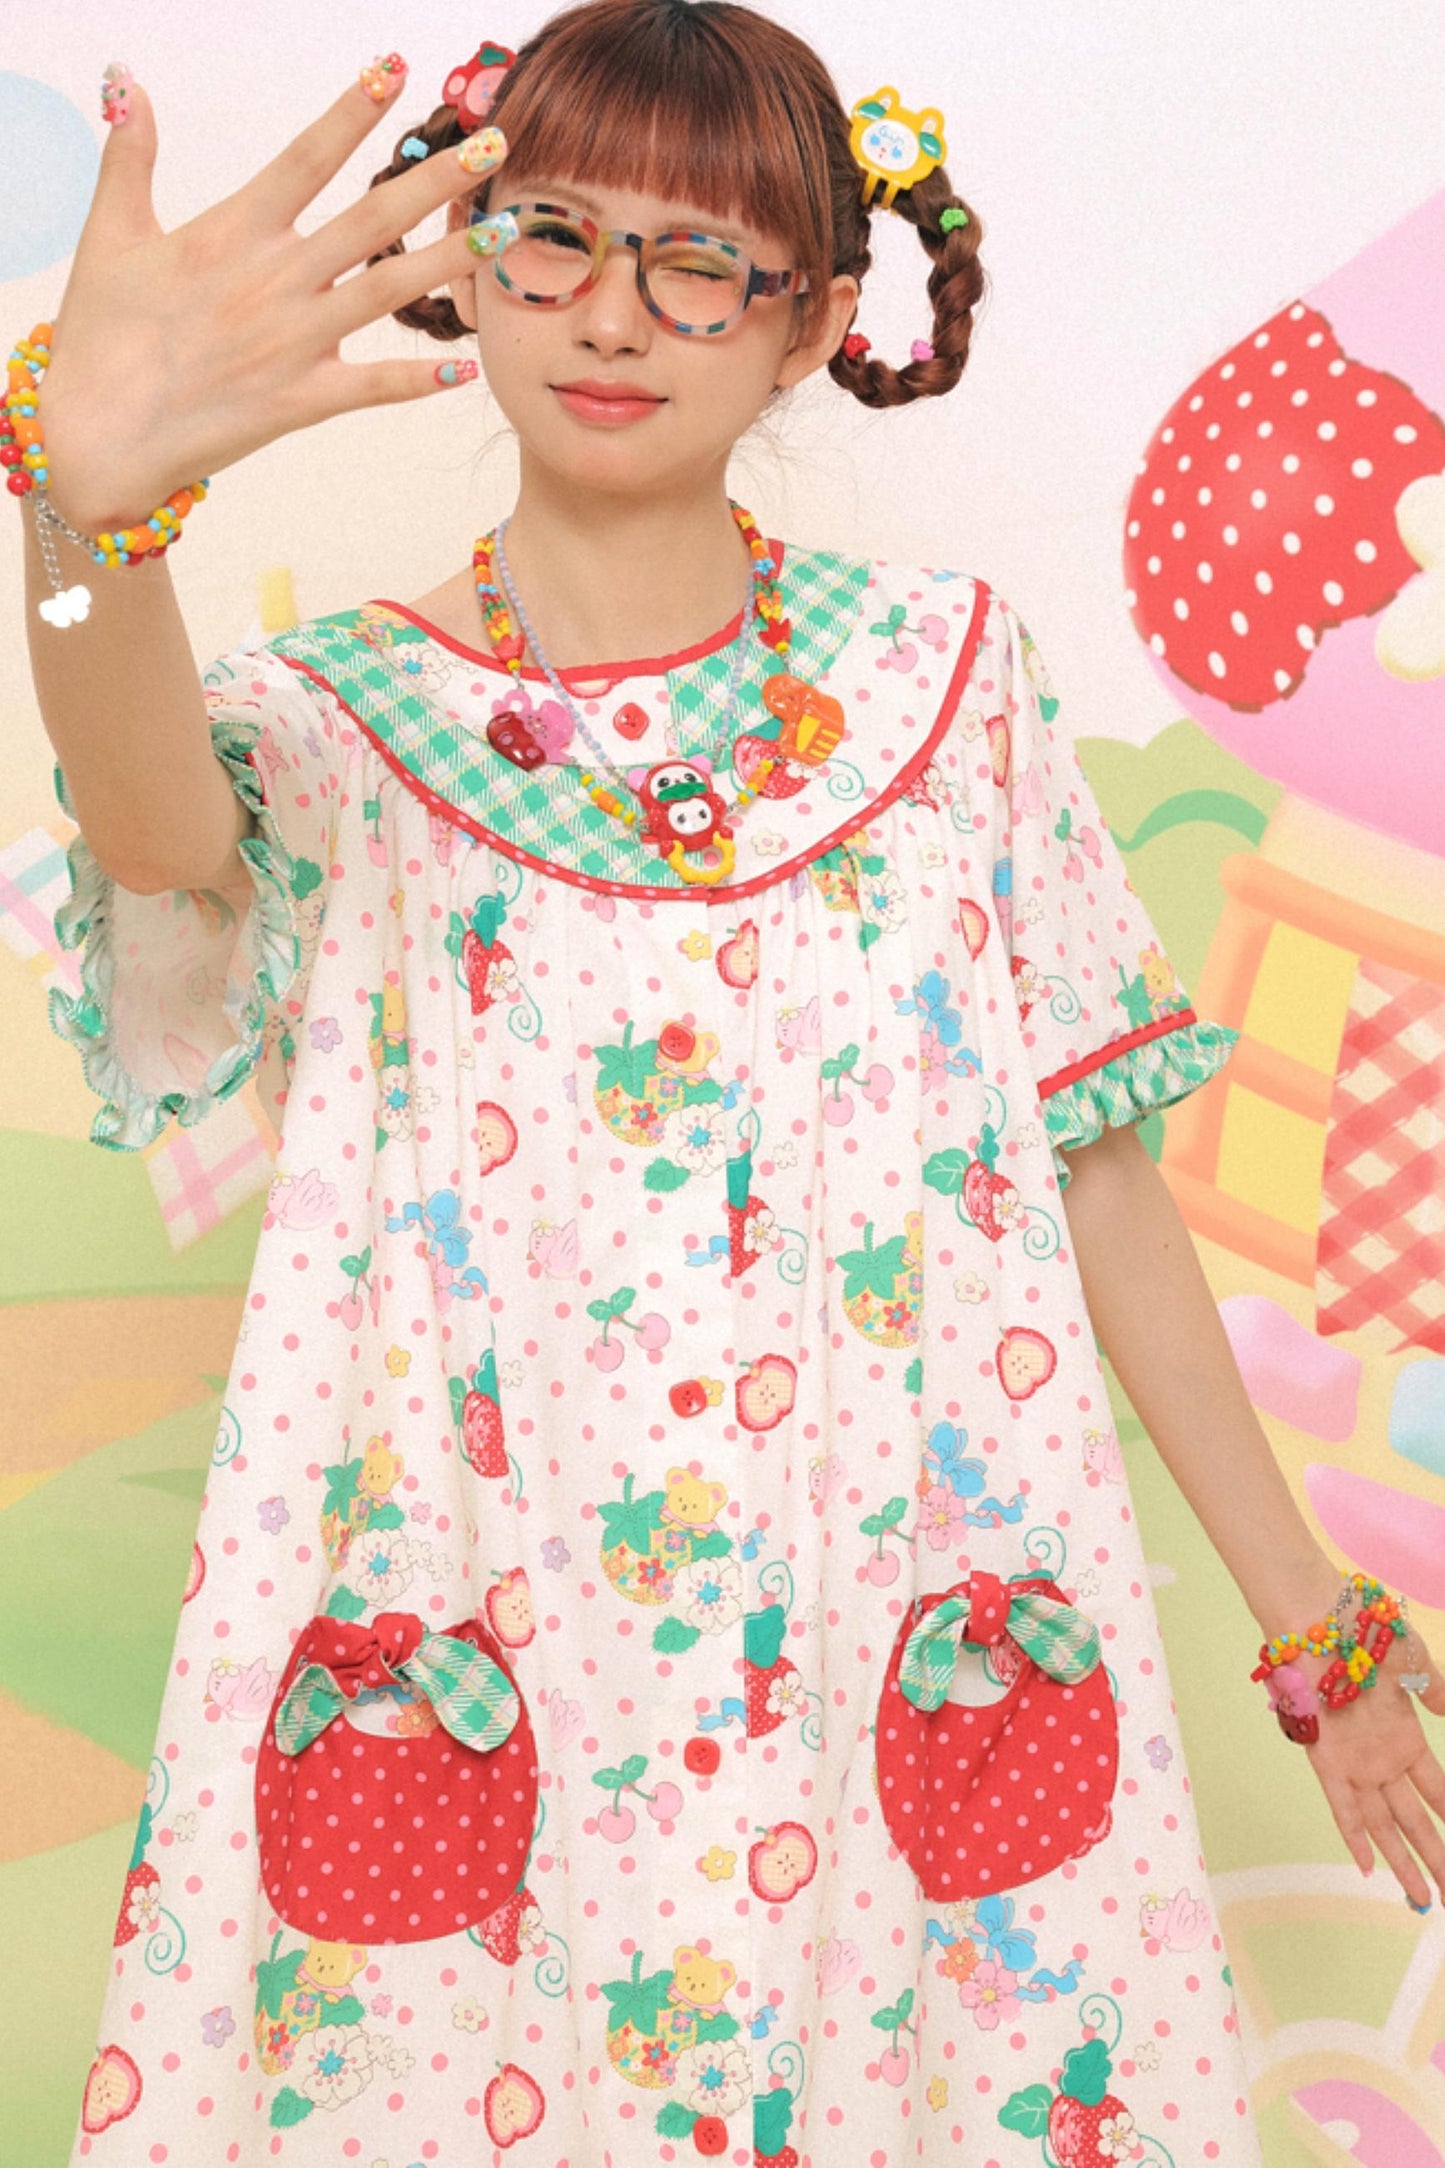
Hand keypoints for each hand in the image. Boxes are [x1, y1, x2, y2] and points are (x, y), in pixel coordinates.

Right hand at [36, 58, 504, 533]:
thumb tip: (127, 81)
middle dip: (436, 177)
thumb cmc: (101, 335)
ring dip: (451, 259)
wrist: (96, 436)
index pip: (306, 157)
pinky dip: (419, 380)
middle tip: (493, 143)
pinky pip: (372, 386)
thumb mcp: (109, 234)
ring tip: (504, 230)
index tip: (394, 69)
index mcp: (232, 232)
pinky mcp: (300, 401)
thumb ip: (129, 156)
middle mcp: (275, 281)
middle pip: (372, 218)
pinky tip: (466, 368)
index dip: (353, 111)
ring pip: (389, 291)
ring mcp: (294, 343)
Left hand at [1294, 1625, 1444, 1908]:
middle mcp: (1382, 1758)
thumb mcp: (1414, 1661)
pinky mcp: (1327, 1760)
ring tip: (1422, 1896)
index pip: (1437, 1793)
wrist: (1320, 1619)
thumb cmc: (1369, 1634)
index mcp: (1406, 1738)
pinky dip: (1355, 1836)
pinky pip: (1342, 1806)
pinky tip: (1368, 1867)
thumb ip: (1434, 1689)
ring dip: (1403, 1860)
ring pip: (1383, 1824)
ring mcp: (1356, 1763)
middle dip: (1435, 1857)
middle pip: (1414, 1820)